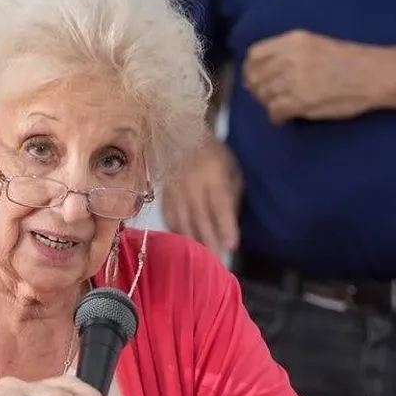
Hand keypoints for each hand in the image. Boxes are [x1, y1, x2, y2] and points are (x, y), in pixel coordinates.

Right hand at [161, 136, 241, 254]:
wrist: (181, 132)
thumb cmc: (213, 153)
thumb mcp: (230, 168)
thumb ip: (231, 195)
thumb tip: (228, 224)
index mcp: (212, 173)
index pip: (219, 204)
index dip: (225, 226)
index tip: (232, 246)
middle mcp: (190, 182)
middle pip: (200, 217)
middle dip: (210, 241)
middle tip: (217, 263)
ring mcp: (173, 188)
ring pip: (182, 220)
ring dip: (192, 241)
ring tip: (201, 259)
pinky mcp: (163, 193)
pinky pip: (169, 216)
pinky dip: (176, 232)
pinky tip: (183, 244)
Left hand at [243, 29, 393, 124]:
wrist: (375, 74)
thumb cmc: (350, 60)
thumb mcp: (315, 44)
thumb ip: (289, 53)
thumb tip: (265, 71)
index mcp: (294, 40)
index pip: (254, 54)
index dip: (251, 69)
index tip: (255, 78)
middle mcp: (290, 57)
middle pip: (256, 77)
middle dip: (258, 90)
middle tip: (268, 97)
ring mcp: (294, 79)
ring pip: (264, 95)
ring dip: (269, 104)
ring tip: (281, 106)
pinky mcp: (301, 100)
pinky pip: (275, 111)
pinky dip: (277, 117)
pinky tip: (286, 117)